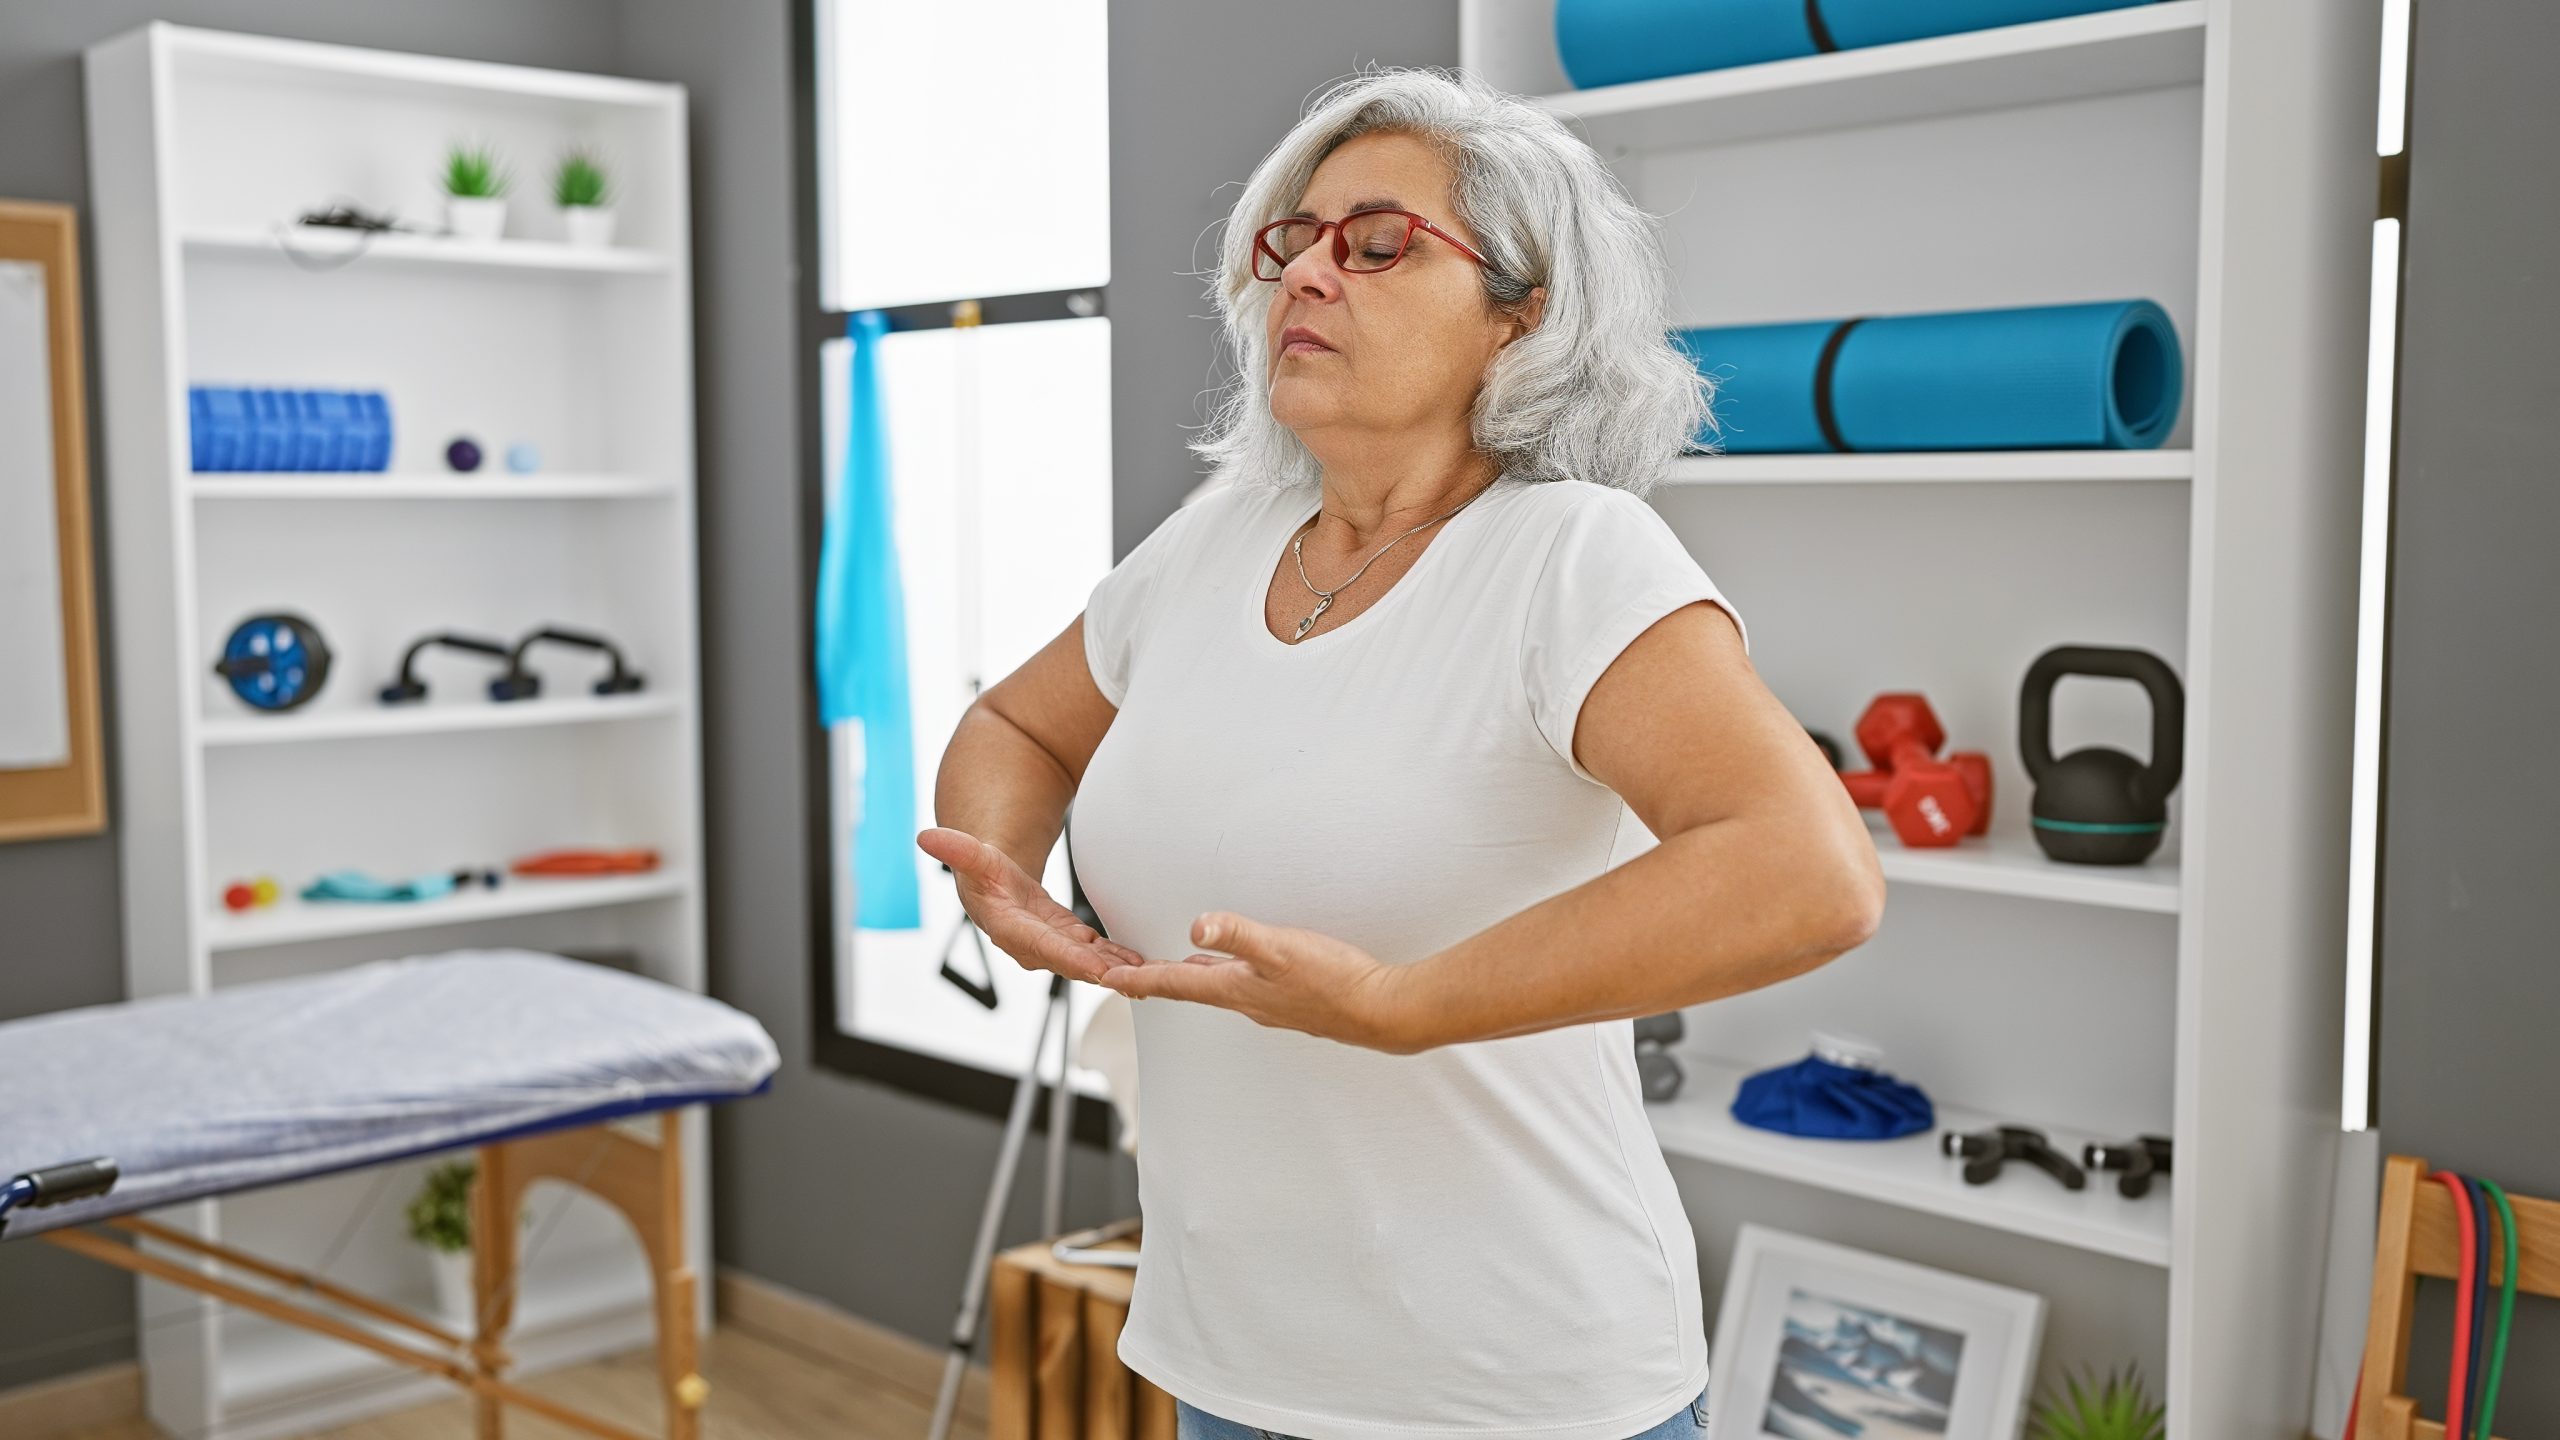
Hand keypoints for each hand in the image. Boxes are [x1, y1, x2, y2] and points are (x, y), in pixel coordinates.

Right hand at [915, 827, 1145, 984]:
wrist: (992, 884)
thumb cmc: (983, 871)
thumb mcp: (973, 856)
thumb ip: (956, 849)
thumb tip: (925, 836)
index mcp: (1007, 928)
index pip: (1040, 946)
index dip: (1068, 958)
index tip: (1094, 967)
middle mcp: (1031, 945)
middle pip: (1069, 962)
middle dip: (1100, 973)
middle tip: (1133, 979)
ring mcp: (1052, 947)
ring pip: (1086, 963)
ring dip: (1115, 971)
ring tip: (1148, 975)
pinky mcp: (1068, 943)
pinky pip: (1095, 955)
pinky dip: (1117, 959)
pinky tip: (1141, 963)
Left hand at [1094, 911, 1424, 1053]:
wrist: (1383, 1011)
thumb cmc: (1335, 980)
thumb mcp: (1282, 948)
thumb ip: (1239, 934)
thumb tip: (1195, 927)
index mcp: (1235, 989)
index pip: (1172, 984)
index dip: (1136, 980)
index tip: (1103, 980)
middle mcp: (1245, 1001)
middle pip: (1187, 988)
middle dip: (1153, 979)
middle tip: (1122, 974)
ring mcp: (1268, 1003)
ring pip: (1215, 987)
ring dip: (1186, 977)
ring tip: (1165, 967)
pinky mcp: (1291, 1000)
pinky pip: (1243, 986)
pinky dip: (1221, 974)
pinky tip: (1231, 966)